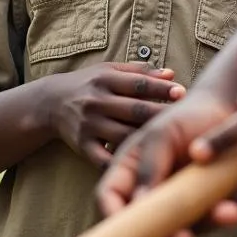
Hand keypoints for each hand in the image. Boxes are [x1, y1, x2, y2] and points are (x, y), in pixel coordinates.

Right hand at [48, 62, 185, 167]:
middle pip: (134, 110)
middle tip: (185, 120)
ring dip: (146, 140)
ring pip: (123, 135)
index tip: (182, 92)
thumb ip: (141, 72)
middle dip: (160, 114)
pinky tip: (142, 167)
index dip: (160, 88)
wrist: (50, 102)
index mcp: (105, 79)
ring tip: (170, 144)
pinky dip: (122, 163)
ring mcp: (89, 125)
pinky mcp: (82, 146)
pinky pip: (104, 159)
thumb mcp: (110, 70)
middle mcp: (96, 101)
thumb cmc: (89, 83)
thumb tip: (172, 74)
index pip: (137, 83)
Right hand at [96, 89, 236, 236]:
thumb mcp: (162, 133)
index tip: (130, 233)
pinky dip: (217, 220)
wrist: (225, 111)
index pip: (108, 200)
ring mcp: (173, 206)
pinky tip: (230, 211)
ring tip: (214, 219)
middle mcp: (146, 193)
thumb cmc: (186, 116)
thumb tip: (138, 205)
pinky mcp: (200, 210)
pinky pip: (203, 225)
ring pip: (172, 236)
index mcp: (128, 171)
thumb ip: (149, 165)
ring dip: (192, 236)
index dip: (112, 220)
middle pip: (137, 232)